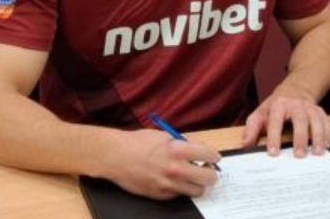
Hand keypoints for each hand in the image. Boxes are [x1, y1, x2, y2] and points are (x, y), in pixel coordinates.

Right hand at [105, 129, 219, 199]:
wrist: (115, 156)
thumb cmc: (137, 142)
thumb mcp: (163, 135)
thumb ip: (182, 143)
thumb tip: (196, 149)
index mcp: (178, 150)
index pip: (209, 155)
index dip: (214, 156)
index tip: (214, 157)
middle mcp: (176, 169)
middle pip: (208, 178)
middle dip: (212, 174)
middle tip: (209, 171)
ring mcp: (169, 184)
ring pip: (197, 191)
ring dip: (198, 184)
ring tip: (194, 178)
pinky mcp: (161, 195)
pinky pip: (179, 194)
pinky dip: (180, 189)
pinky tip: (174, 181)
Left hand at [241, 85, 329, 156]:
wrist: (294, 91)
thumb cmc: (275, 107)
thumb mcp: (260, 113)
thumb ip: (252, 128)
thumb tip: (245, 144)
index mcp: (278, 105)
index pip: (275, 121)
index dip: (274, 137)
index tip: (273, 153)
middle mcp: (295, 104)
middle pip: (300, 119)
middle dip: (300, 138)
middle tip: (299, 155)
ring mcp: (309, 107)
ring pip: (316, 120)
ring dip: (318, 136)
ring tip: (317, 152)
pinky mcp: (319, 111)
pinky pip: (326, 121)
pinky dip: (328, 133)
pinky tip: (326, 146)